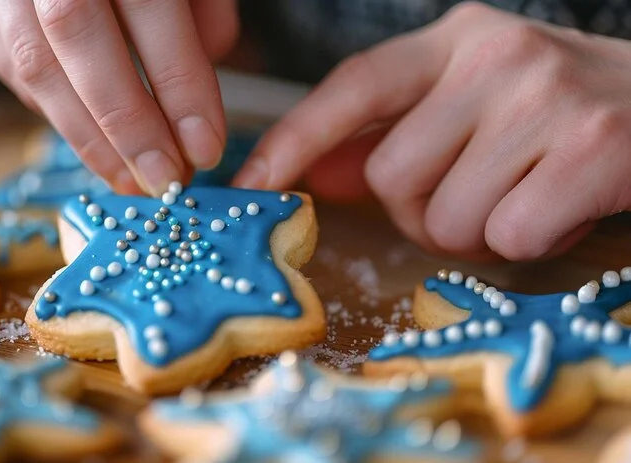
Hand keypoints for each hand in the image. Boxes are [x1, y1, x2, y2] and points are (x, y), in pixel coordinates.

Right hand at [0, 0, 237, 195]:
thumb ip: (200, 4)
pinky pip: (8, 65)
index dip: (180, 84)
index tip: (206, 146)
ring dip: (86, 135)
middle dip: (126, 124)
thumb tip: (201, 81)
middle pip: (77, 36)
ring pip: (33, 62)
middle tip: (165, 179)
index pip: (150, 5)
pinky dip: (55, 112)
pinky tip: (92, 142)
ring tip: (129, 178)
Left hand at [236, 2, 630, 260]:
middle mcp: (493, 57)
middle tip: (476, 198)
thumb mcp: (475, 106)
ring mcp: (543, 98)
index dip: (294, 139)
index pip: (353, 88)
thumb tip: (320, 171)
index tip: (250, 183)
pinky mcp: (591, 148)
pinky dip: (529, 241)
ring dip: (476, 232)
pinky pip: (508, 236)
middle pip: (391, 176)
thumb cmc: (561, 112)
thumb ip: (397, 134)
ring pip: (447, 217)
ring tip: (523, 198)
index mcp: (456, 39)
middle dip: (422, 211)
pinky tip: (560, 208)